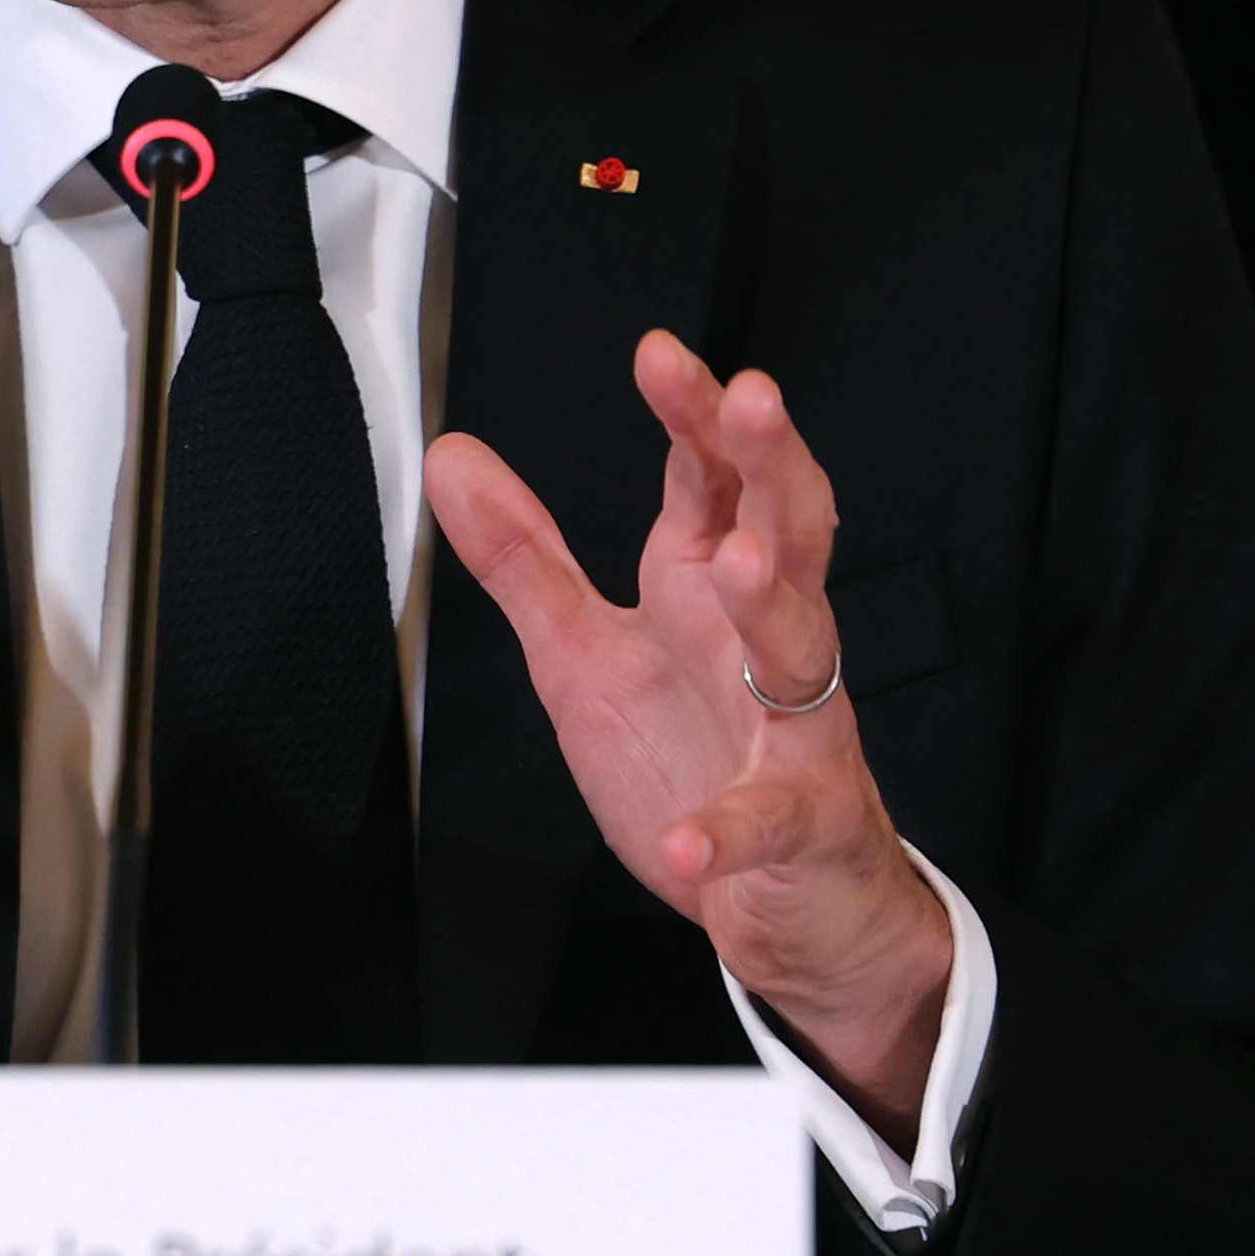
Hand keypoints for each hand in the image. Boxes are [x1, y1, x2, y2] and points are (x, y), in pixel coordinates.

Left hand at [425, 330, 954, 1141]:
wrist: (792, 902)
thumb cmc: (698, 760)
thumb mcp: (584, 653)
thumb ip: (524, 559)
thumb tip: (452, 454)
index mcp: (712, 593)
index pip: (715, 481)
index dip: (694, 413)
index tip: (659, 353)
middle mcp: (766, 647)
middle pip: (788, 529)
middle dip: (770, 461)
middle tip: (751, 396)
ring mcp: (796, 735)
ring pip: (801, 654)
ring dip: (774, 606)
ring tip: (744, 565)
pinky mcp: (799, 829)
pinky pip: (768, 820)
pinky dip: (729, 828)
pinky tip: (690, 840)